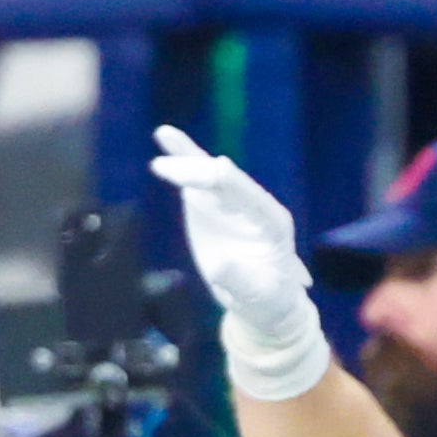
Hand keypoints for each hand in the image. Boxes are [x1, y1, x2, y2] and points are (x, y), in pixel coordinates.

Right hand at [149, 127, 334, 402]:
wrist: (262, 302)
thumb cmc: (266, 299)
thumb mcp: (257, 296)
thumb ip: (240, 280)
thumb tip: (221, 263)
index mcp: (271, 220)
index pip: (245, 194)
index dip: (221, 184)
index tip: (198, 177)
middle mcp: (252, 203)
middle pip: (225, 179)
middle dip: (198, 171)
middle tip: (168, 168)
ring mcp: (232, 201)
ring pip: (210, 172)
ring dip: (188, 157)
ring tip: (165, 135)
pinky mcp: (213, 204)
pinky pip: (196, 177)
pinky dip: (182, 158)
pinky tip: (166, 138)